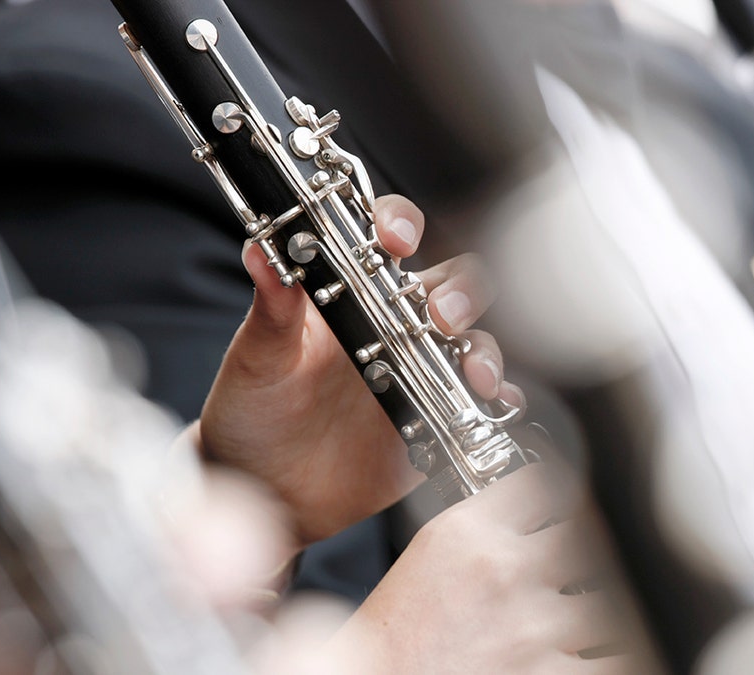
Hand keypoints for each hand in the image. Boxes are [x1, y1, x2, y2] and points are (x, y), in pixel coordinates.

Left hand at [200, 195, 515, 544]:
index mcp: (349, 293)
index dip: (400, 223)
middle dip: (461, 292)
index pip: (387, 237)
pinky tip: (494, 409)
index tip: (396, 239)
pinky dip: (500, 402)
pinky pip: (482, 403)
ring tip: (474, 376)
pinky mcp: (436, 417)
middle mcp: (393, 325)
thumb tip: (259, 251)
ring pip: (474, 340)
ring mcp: (420, 371)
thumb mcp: (257, 358)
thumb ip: (270, 309)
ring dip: (484, 350)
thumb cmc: (253, 411)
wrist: (265, 488)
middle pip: (451, 283)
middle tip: (443, 318)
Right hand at [310, 463, 657, 674]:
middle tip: (566, 577)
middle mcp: (506, 570)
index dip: (563, 495)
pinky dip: (605, 659)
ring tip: (557, 629)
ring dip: (590, 616)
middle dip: (582, 558)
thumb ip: (484, 520)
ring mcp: (535, 625)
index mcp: (471, 532)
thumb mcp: (431, 550)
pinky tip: (577, 657)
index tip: (570, 508)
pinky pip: (614, 658)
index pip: (546, 484)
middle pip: (587, 537)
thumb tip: (537, 503)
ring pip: (606, 601)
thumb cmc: (400, 634)